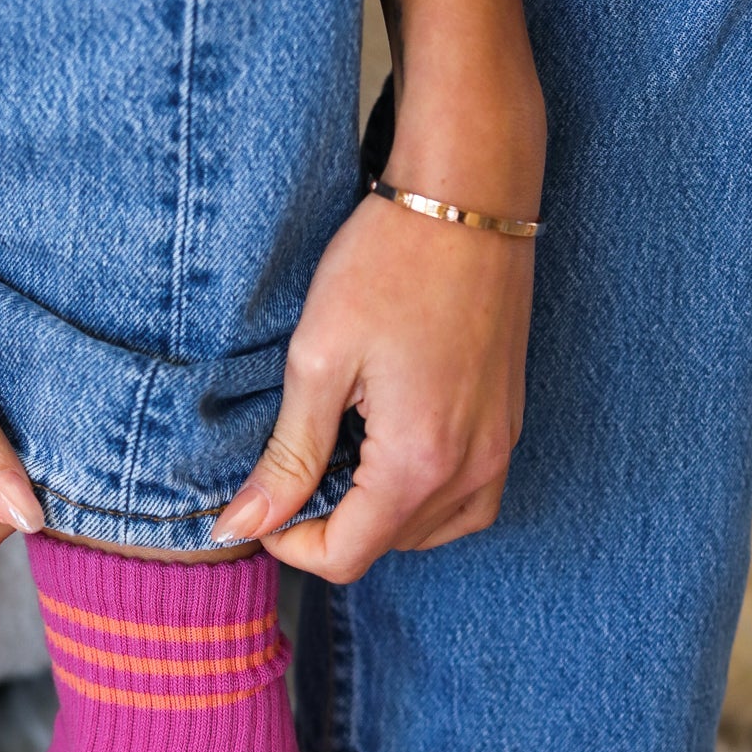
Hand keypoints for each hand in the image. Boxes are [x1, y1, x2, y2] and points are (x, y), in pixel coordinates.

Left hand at [210, 165, 537, 581]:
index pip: (346, 555)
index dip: (290, 545)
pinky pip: (468, 503)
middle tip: (292, 468)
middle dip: (330, 525)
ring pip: (429, 533)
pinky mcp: (508, 427)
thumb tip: (243, 525)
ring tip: (339, 459)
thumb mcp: (317, 360)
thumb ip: (287, 456)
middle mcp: (470, 470)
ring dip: (376, 516)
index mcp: (418, 462)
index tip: (261, 506)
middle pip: (386, 547)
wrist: (469, 196)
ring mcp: (498, 451)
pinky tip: (391, 461)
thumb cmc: (391, 261)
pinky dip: (424, 502)